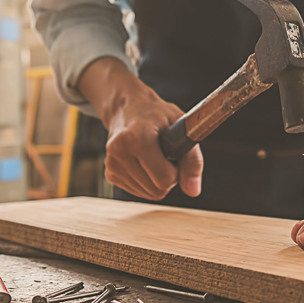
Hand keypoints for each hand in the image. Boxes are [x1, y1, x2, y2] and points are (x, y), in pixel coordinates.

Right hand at [79, 58, 202, 199]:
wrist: (127, 108)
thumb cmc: (156, 115)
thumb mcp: (180, 127)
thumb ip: (192, 159)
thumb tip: (193, 191)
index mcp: (137, 138)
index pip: (165, 179)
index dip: (177, 170)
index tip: (174, 155)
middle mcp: (120, 152)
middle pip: (157, 190)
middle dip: (167, 177)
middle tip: (165, 155)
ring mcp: (112, 165)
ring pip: (149, 194)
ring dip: (157, 180)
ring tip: (153, 156)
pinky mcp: (110, 174)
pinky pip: (139, 191)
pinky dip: (146, 181)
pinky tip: (143, 162)